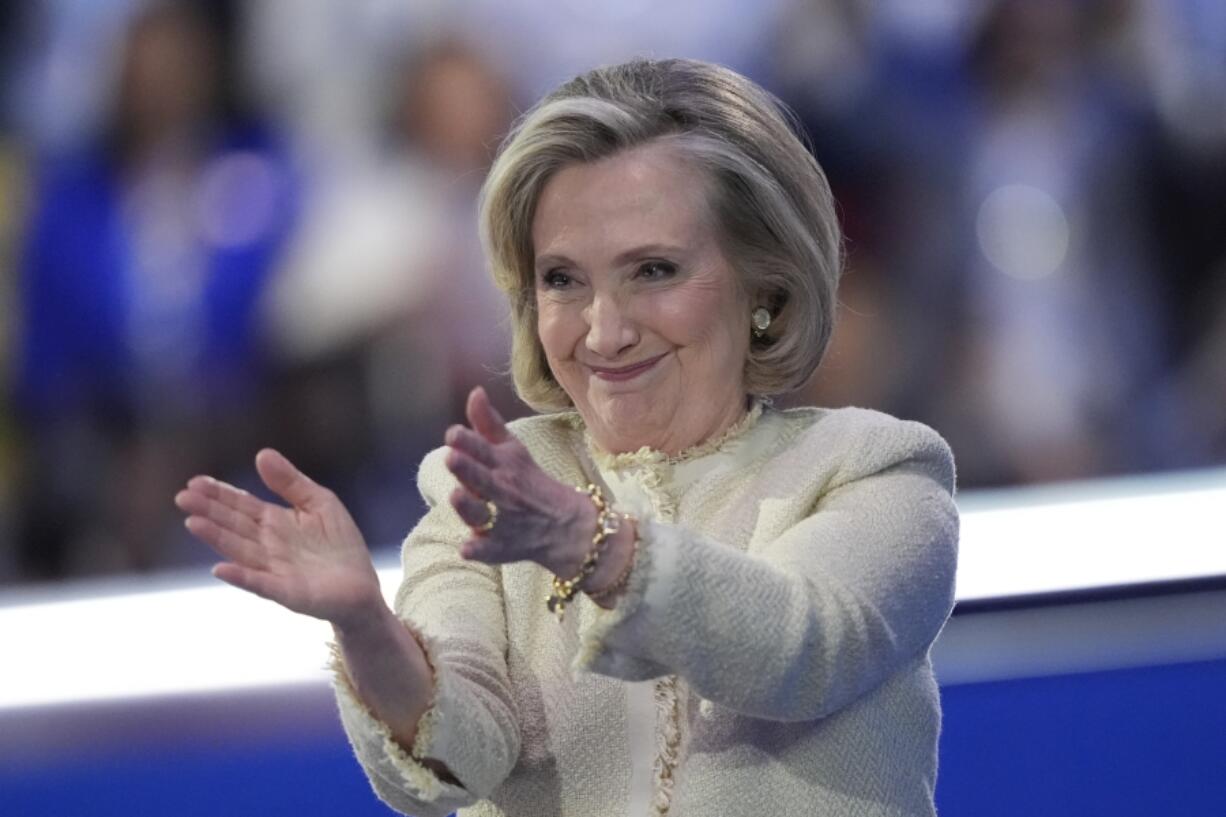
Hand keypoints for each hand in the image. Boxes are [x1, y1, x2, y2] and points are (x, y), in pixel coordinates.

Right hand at [175, 449, 382, 627]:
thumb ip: (291, 482)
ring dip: (216, 538)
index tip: (194, 482)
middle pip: (234, 524)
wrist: (362, 587)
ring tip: (193, 523)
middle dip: (209, 511)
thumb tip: (261, 453)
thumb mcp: (319, 502)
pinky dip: (241, 577)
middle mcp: (267, 545)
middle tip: (182, 497)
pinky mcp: (286, 592)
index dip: (218, 493)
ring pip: (240, 550)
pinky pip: (260, 584)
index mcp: (274, 522)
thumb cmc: (340, 544)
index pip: (241, 504)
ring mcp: (274, 569)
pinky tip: (221, 569)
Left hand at [445, 387, 594, 577]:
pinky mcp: (500, 548)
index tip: (452, 433)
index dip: (467, 441)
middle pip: (480, 479)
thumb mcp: (513, 449)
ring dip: (469, 506)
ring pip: (481, 515)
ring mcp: (501, 521)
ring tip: (456, 496)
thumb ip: (488, 424)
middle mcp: (501, 491)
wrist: (565, 525)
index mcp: (503, 465)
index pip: (483, 450)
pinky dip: (479, 550)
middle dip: (467, 468)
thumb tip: (474, 392)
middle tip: (451, 457)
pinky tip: (468, 549)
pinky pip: (488, 551)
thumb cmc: (530, 482)